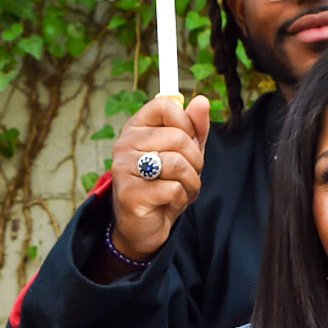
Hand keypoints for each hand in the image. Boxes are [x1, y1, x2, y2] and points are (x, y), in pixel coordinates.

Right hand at [108, 93, 210, 262]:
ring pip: (178, 163)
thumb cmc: (164, 185)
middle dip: (195, 161)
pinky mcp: (130, 193)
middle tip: (187, 175)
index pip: (164, 105)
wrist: (145, 226)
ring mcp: (124, 168)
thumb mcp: (184, 154)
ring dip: (191, 182)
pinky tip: (169, 203)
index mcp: (136, 128)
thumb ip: (193, 128)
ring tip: (180, 190)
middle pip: (178, 137)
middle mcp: (125, 144)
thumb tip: (202, 100)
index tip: (187, 141)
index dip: (186, 122)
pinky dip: (181, 199)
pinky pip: (173, 188)